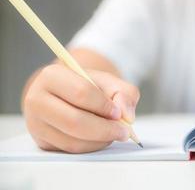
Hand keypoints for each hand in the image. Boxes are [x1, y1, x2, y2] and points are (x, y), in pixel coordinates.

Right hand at [23, 64, 139, 152]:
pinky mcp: (42, 142)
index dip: (104, 106)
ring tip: (113, 132)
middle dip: (105, 129)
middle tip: (124, 131)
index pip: (81, 92)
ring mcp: (36, 123)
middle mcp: (37, 99)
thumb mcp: (111, 83)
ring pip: (73, 141)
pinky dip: (91, 147)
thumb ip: (125, 94)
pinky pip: (71, 151)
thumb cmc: (91, 87)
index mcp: (52, 76)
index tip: (119, 113)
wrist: (71, 95)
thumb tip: (127, 116)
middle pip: (74, 121)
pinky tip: (100, 138)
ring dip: (100, 141)